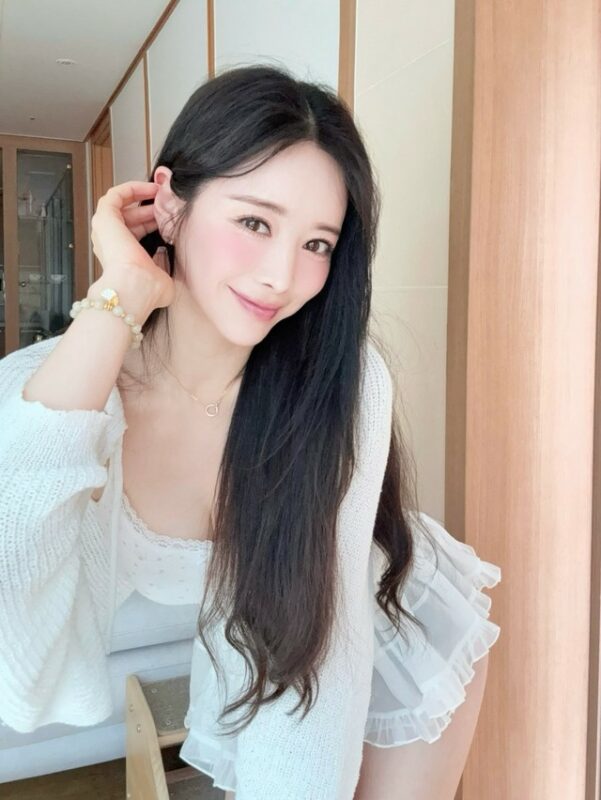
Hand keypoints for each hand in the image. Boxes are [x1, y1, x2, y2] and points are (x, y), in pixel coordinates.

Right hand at [90, 181, 174, 308]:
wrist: (134, 287)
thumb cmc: (146, 288)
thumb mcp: (162, 276)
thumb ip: (163, 264)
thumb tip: (163, 252)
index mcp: (124, 258)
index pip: (138, 233)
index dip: (154, 221)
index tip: (170, 215)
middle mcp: (113, 244)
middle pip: (131, 218)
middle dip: (152, 208)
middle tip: (169, 203)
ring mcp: (107, 230)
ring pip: (122, 205)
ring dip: (141, 196)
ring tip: (161, 192)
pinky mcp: (105, 218)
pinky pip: (115, 195)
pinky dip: (132, 188)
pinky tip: (150, 188)